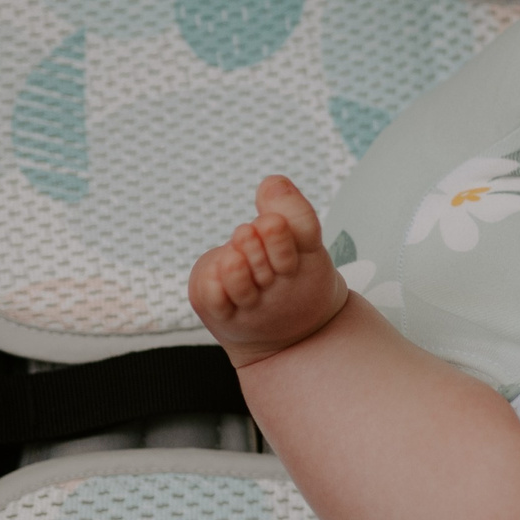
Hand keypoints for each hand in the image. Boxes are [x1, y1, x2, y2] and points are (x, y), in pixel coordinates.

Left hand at [189, 175, 347, 366]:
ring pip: (238, 278)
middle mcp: (283, 285)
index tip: (270, 221)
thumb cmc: (293, 276)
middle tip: (249, 233)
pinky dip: (213, 280)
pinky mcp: (226, 316)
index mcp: (306, 259)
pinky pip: (213, 296)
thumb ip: (290, 208)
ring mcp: (254, 304)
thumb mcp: (303, 240)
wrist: (291, 336)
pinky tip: (221, 271)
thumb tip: (272, 183)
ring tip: (236, 254)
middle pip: (267, 254)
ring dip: (235, 259)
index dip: (278, 227)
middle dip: (255, 238)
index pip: (300, 233)